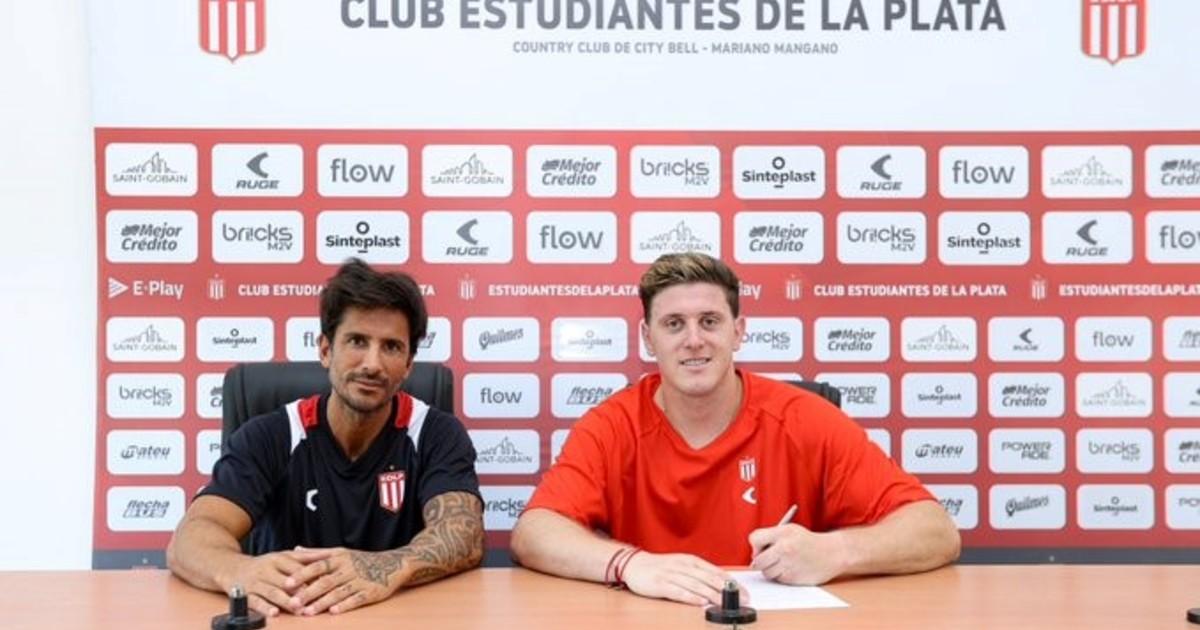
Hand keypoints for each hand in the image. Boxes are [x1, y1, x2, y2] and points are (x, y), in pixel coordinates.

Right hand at [223, 549, 326, 616]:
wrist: (232, 567)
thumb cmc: (265, 564)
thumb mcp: (284, 556)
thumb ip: (306, 556)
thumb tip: (330, 554)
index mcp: (279, 558)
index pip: (297, 568)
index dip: (311, 576)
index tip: (324, 584)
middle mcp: (267, 569)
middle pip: (286, 581)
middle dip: (300, 591)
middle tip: (314, 600)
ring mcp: (255, 582)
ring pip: (272, 592)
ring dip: (286, 601)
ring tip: (298, 608)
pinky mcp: (246, 593)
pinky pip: (256, 601)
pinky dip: (265, 608)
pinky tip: (274, 613)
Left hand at [285, 547, 400, 614]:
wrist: (391, 564)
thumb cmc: (361, 560)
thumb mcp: (340, 552)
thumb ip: (317, 553)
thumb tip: (295, 550)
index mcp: (339, 557)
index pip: (317, 565)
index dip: (302, 574)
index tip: (287, 583)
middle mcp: (348, 568)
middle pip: (325, 580)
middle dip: (308, 593)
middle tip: (293, 603)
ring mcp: (360, 580)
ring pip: (338, 592)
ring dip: (322, 603)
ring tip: (307, 612)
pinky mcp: (371, 591)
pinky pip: (356, 599)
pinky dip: (344, 605)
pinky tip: (333, 612)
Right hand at [620, 551, 742, 606]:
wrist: (635, 565)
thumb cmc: (661, 567)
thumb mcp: (682, 566)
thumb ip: (699, 574)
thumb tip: (721, 585)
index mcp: (691, 561)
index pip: (715, 572)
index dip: (731, 583)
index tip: (744, 592)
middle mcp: (683, 566)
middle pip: (708, 579)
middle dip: (727, 590)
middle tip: (741, 599)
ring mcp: (671, 574)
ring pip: (696, 585)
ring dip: (712, 594)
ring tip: (725, 602)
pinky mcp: (661, 584)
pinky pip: (678, 591)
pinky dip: (690, 596)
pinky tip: (700, 602)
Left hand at [748, 523, 846, 585]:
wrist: (832, 552)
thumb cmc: (808, 541)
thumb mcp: (790, 530)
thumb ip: (771, 537)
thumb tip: (754, 554)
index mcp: (783, 533)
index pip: (755, 538)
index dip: (756, 544)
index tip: (762, 547)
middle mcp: (785, 548)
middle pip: (757, 561)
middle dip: (761, 561)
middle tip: (770, 558)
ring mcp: (789, 564)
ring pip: (766, 573)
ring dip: (771, 570)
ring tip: (783, 563)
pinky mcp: (793, 578)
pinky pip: (777, 579)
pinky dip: (781, 576)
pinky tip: (791, 568)